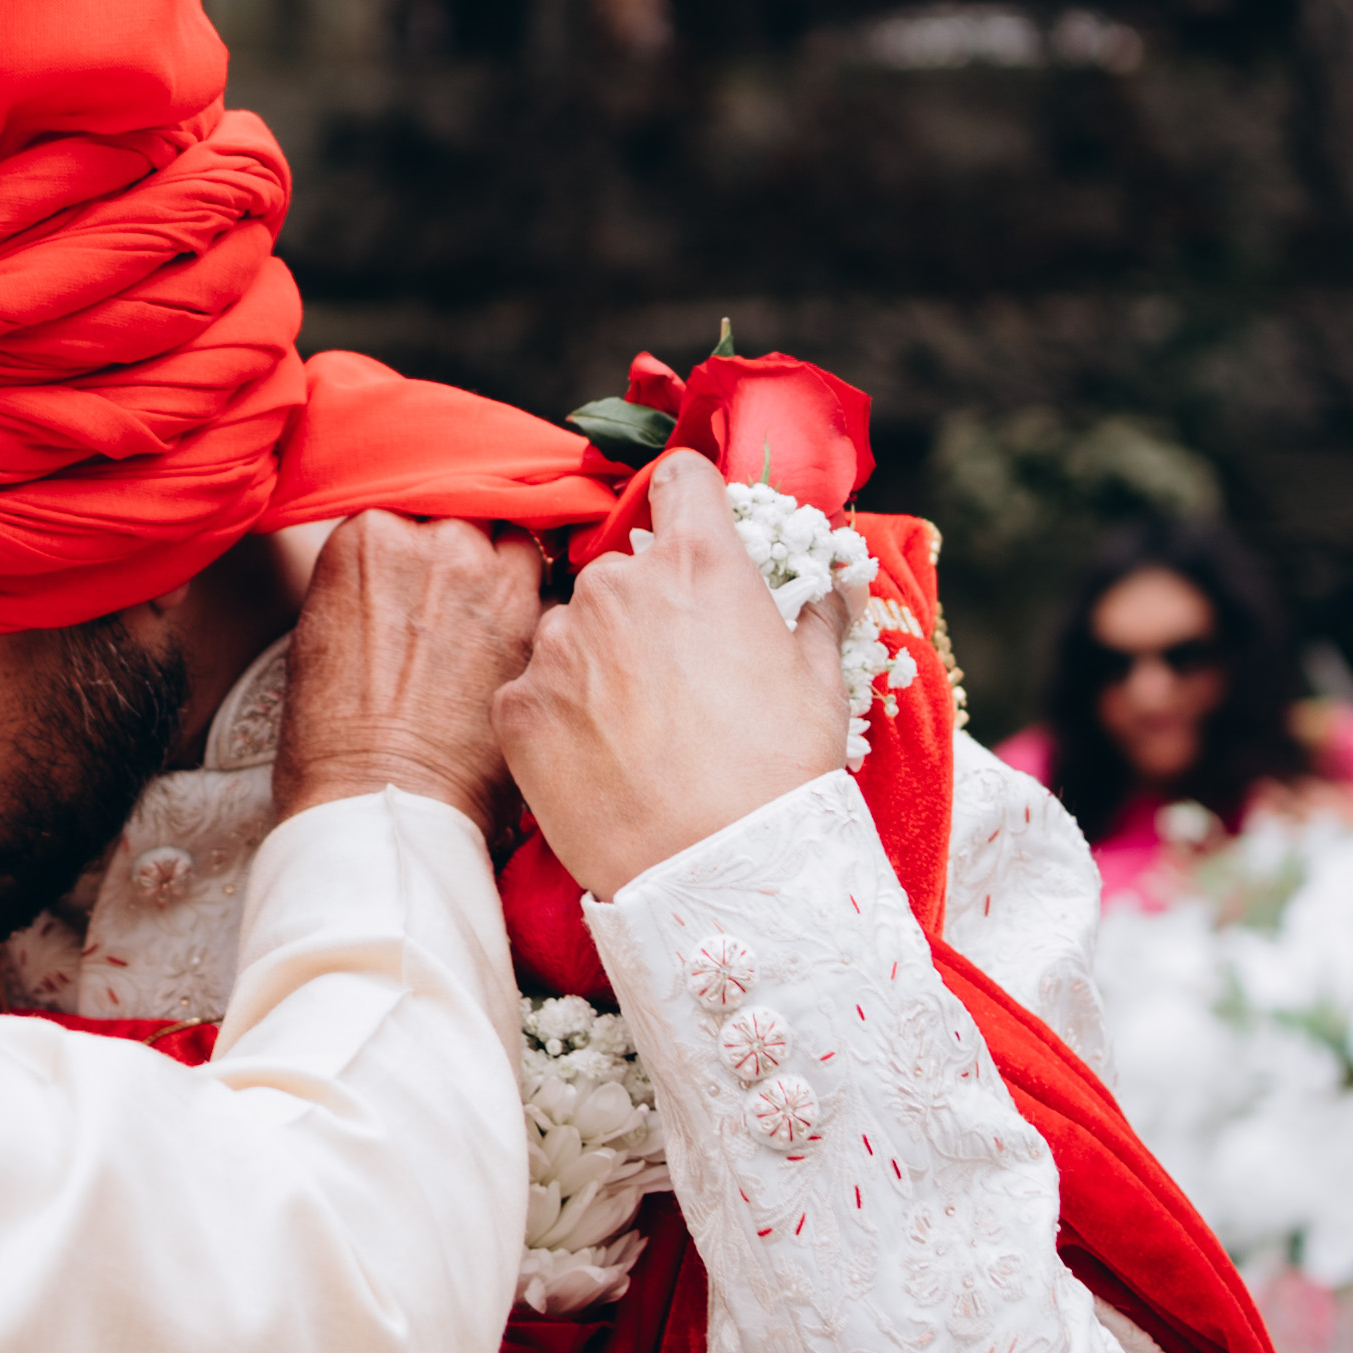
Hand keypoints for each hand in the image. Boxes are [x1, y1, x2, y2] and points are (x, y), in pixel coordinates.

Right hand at [276, 514, 548, 820]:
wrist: (382, 801)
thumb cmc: (335, 738)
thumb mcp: (320, 635)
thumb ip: (367, 583)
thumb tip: (392, 582)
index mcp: (369, 536)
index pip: (410, 506)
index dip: (419, 539)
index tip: (420, 568)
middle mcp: (434, 539)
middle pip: (466, 518)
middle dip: (463, 553)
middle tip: (452, 603)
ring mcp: (491, 576)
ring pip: (515, 546)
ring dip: (506, 576)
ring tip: (488, 626)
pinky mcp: (537, 622)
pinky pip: (549, 597)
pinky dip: (536, 618)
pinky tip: (513, 655)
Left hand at [494, 454, 845, 887]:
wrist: (714, 874)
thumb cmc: (779, 778)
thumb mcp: (820, 686)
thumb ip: (819, 617)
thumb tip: (836, 585)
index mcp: (698, 563)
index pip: (679, 479)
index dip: (687, 502)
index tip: (688, 532)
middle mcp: (618, 584)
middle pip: (620, 568)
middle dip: (641, 609)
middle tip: (671, 678)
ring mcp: (558, 644)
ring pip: (571, 631)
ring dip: (594, 665)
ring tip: (633, 735)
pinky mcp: (516, 705)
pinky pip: (532, 692)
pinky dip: (557, 719)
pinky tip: (595, 764)